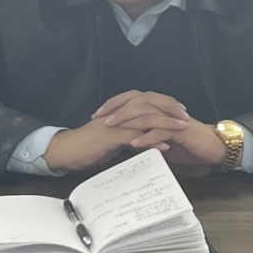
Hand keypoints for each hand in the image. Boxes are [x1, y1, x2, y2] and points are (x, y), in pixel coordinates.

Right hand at [43, 114, 181, 172]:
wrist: (66, 151)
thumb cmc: (86, 146)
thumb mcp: (111, 140)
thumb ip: (127, 137)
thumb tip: (142, 142)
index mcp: (120, 112)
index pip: (146, 102)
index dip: (164, 104)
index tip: (179, 110)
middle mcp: (119, 114)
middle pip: (150, 105)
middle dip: (170, 110)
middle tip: (186, 116)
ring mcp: (116, 124)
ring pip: (146, 119)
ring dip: (166, 124)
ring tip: (181, 129)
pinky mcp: (112, 136)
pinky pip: (136, 136)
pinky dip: (152, 141)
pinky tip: (164, 146)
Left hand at [94, 91, 227, 167]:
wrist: (211, 147)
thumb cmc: (187, 143)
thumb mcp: (160, 141)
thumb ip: (144, 137)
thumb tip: (125, 142)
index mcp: (157, 109)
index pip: (131, 100)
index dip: (113, 105)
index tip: (97, 115)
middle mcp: (163, 109)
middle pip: (135, 101)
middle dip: (116, 109)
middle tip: (100, 118)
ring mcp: (171, 118)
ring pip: (146, 112)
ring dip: (127, 119)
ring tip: (112, 127)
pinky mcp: (180, 130)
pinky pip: (160, 131)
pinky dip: (146, 137)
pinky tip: (135, 143)